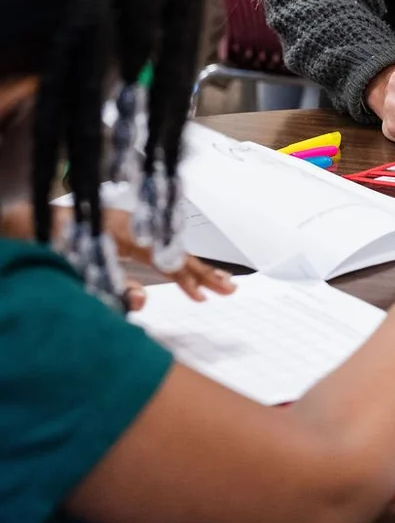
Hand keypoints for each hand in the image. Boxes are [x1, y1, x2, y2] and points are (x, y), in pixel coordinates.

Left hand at [56, 207, 234, 302]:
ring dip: (196, 269)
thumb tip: (144, 301)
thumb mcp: (85, 265)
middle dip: (204, 272)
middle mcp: (137, 228)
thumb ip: (115, 285)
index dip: (185, 278)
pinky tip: (190, 279)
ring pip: (172, 250)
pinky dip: (179, 265)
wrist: (38, 221)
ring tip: (220, 284)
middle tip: (228, 288)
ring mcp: (136, 230)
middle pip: (176, 252)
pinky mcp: (131, 236)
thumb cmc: (60, 241)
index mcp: (128, 232)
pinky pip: (161, 250)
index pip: (165, 258)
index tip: (202, 295)